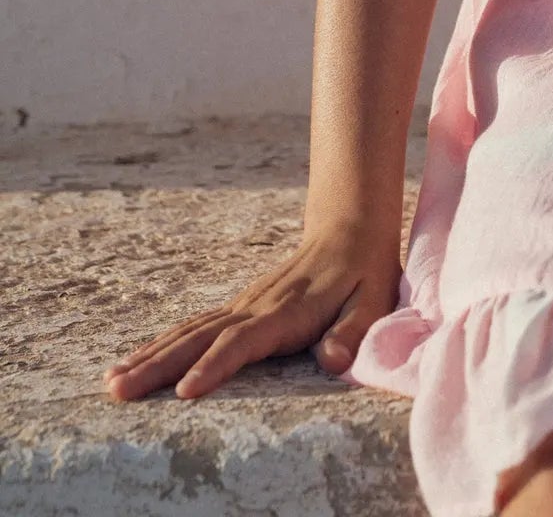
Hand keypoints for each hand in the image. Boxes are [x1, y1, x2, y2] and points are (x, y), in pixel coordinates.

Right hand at [101, 221, 403, 400]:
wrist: (350, 228)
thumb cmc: (365, 273)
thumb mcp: (373, 302)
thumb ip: (353, 332)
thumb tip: (333, 361)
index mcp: (286, 311)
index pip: (243, 342)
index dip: (214, 367)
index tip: (184, 393)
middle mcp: (254, 306)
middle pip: (199, 338)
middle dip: (158, 366)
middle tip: (118, 389)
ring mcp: (241, 305)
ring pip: (188, 332)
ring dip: (150, 356)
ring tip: (111, 382)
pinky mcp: (237, 308)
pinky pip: (193, 327)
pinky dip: (161, 345)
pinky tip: (136, 361)